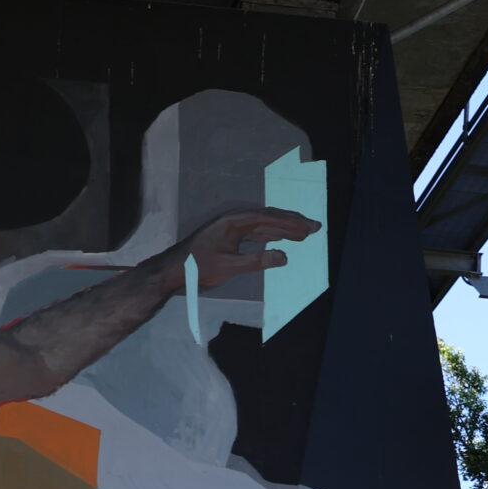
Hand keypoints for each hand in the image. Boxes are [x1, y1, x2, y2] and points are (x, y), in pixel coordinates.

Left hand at [175, 208, 319, 293]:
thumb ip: (257, 262)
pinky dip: (270, 235)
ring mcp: (231, 228)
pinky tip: (281, 239)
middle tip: (314, 228)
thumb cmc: (197, 268)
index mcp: (234, 222)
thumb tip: (284, 257)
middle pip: (269, 218)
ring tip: (303, 234)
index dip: (291, 222)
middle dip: (292, 223)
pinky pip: (255, 233)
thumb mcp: (229, 267)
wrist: (172, 270)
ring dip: (283, 229)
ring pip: (263, 225)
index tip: (309, 227)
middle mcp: (234, 220)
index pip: (269, 218)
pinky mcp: (229, 237)